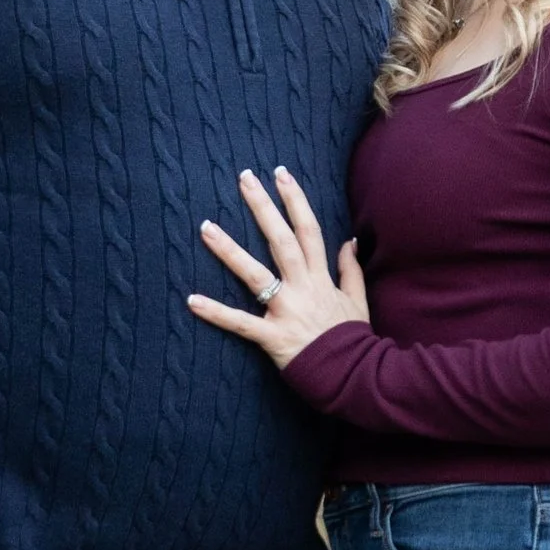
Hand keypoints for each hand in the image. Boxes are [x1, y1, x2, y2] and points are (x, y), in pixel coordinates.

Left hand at [189, 164, 369, 368]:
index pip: (308, 229)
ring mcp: (286, 311)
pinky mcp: (272, 336)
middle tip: (244, 178)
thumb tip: (349, 241)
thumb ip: (350, 270)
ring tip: (206, 227)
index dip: (294, 200)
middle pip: (281, 240)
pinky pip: (240, 323)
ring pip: (255, 274)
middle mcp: (302, 287)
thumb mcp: (357, 300)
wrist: (355, 375)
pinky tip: (192, 300)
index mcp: (321, 277)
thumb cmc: (352, 338)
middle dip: (263, 207)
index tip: (280, 174)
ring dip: (229, 250)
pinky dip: (215, 313)